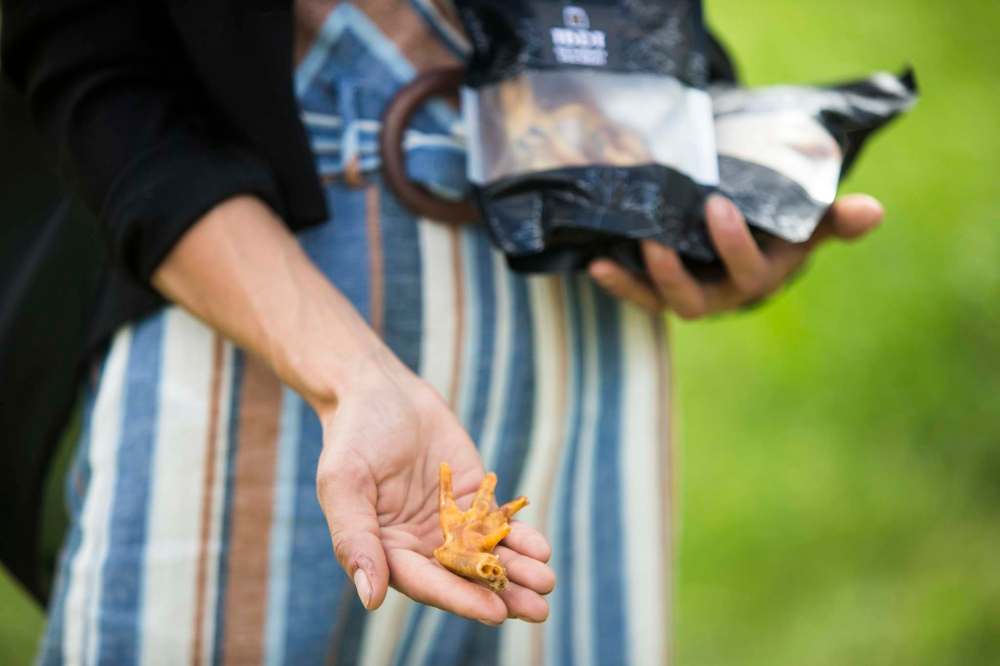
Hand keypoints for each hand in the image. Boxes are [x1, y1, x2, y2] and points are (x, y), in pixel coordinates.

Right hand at [315, 362, 554, 624]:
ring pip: (488, 555)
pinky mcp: (474, 497)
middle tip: (538, 609)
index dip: (461, 598)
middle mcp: (421, 545)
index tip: (495, 612)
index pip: (429, 584)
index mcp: (387, 552)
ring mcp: (450, 522)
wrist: (379, 390)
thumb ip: (355, 540)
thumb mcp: (344, 485)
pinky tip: (541, 548)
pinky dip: (521, 537)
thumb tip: (371, 599)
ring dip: (519, 571)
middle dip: (502, 594)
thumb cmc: (352, 438)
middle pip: (466, 577)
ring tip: (546, 582)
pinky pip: (499, 523)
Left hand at [589, 194, 884, 317]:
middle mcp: (722, 296)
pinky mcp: (661, 290)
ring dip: (637, 283)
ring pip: (661, 302)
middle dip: (673, 272)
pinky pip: (638, 294)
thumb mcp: (806, 222)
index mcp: (759, 278)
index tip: (717, 205)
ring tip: (610, 257)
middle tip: (655, 236)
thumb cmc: (781, 229)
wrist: (751, 238)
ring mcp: (689, 295)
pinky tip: (595, 264)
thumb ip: (833, 219)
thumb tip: (874, 210)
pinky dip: (617, 283)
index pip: (748, 269)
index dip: (732, 243)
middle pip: (696, 301)